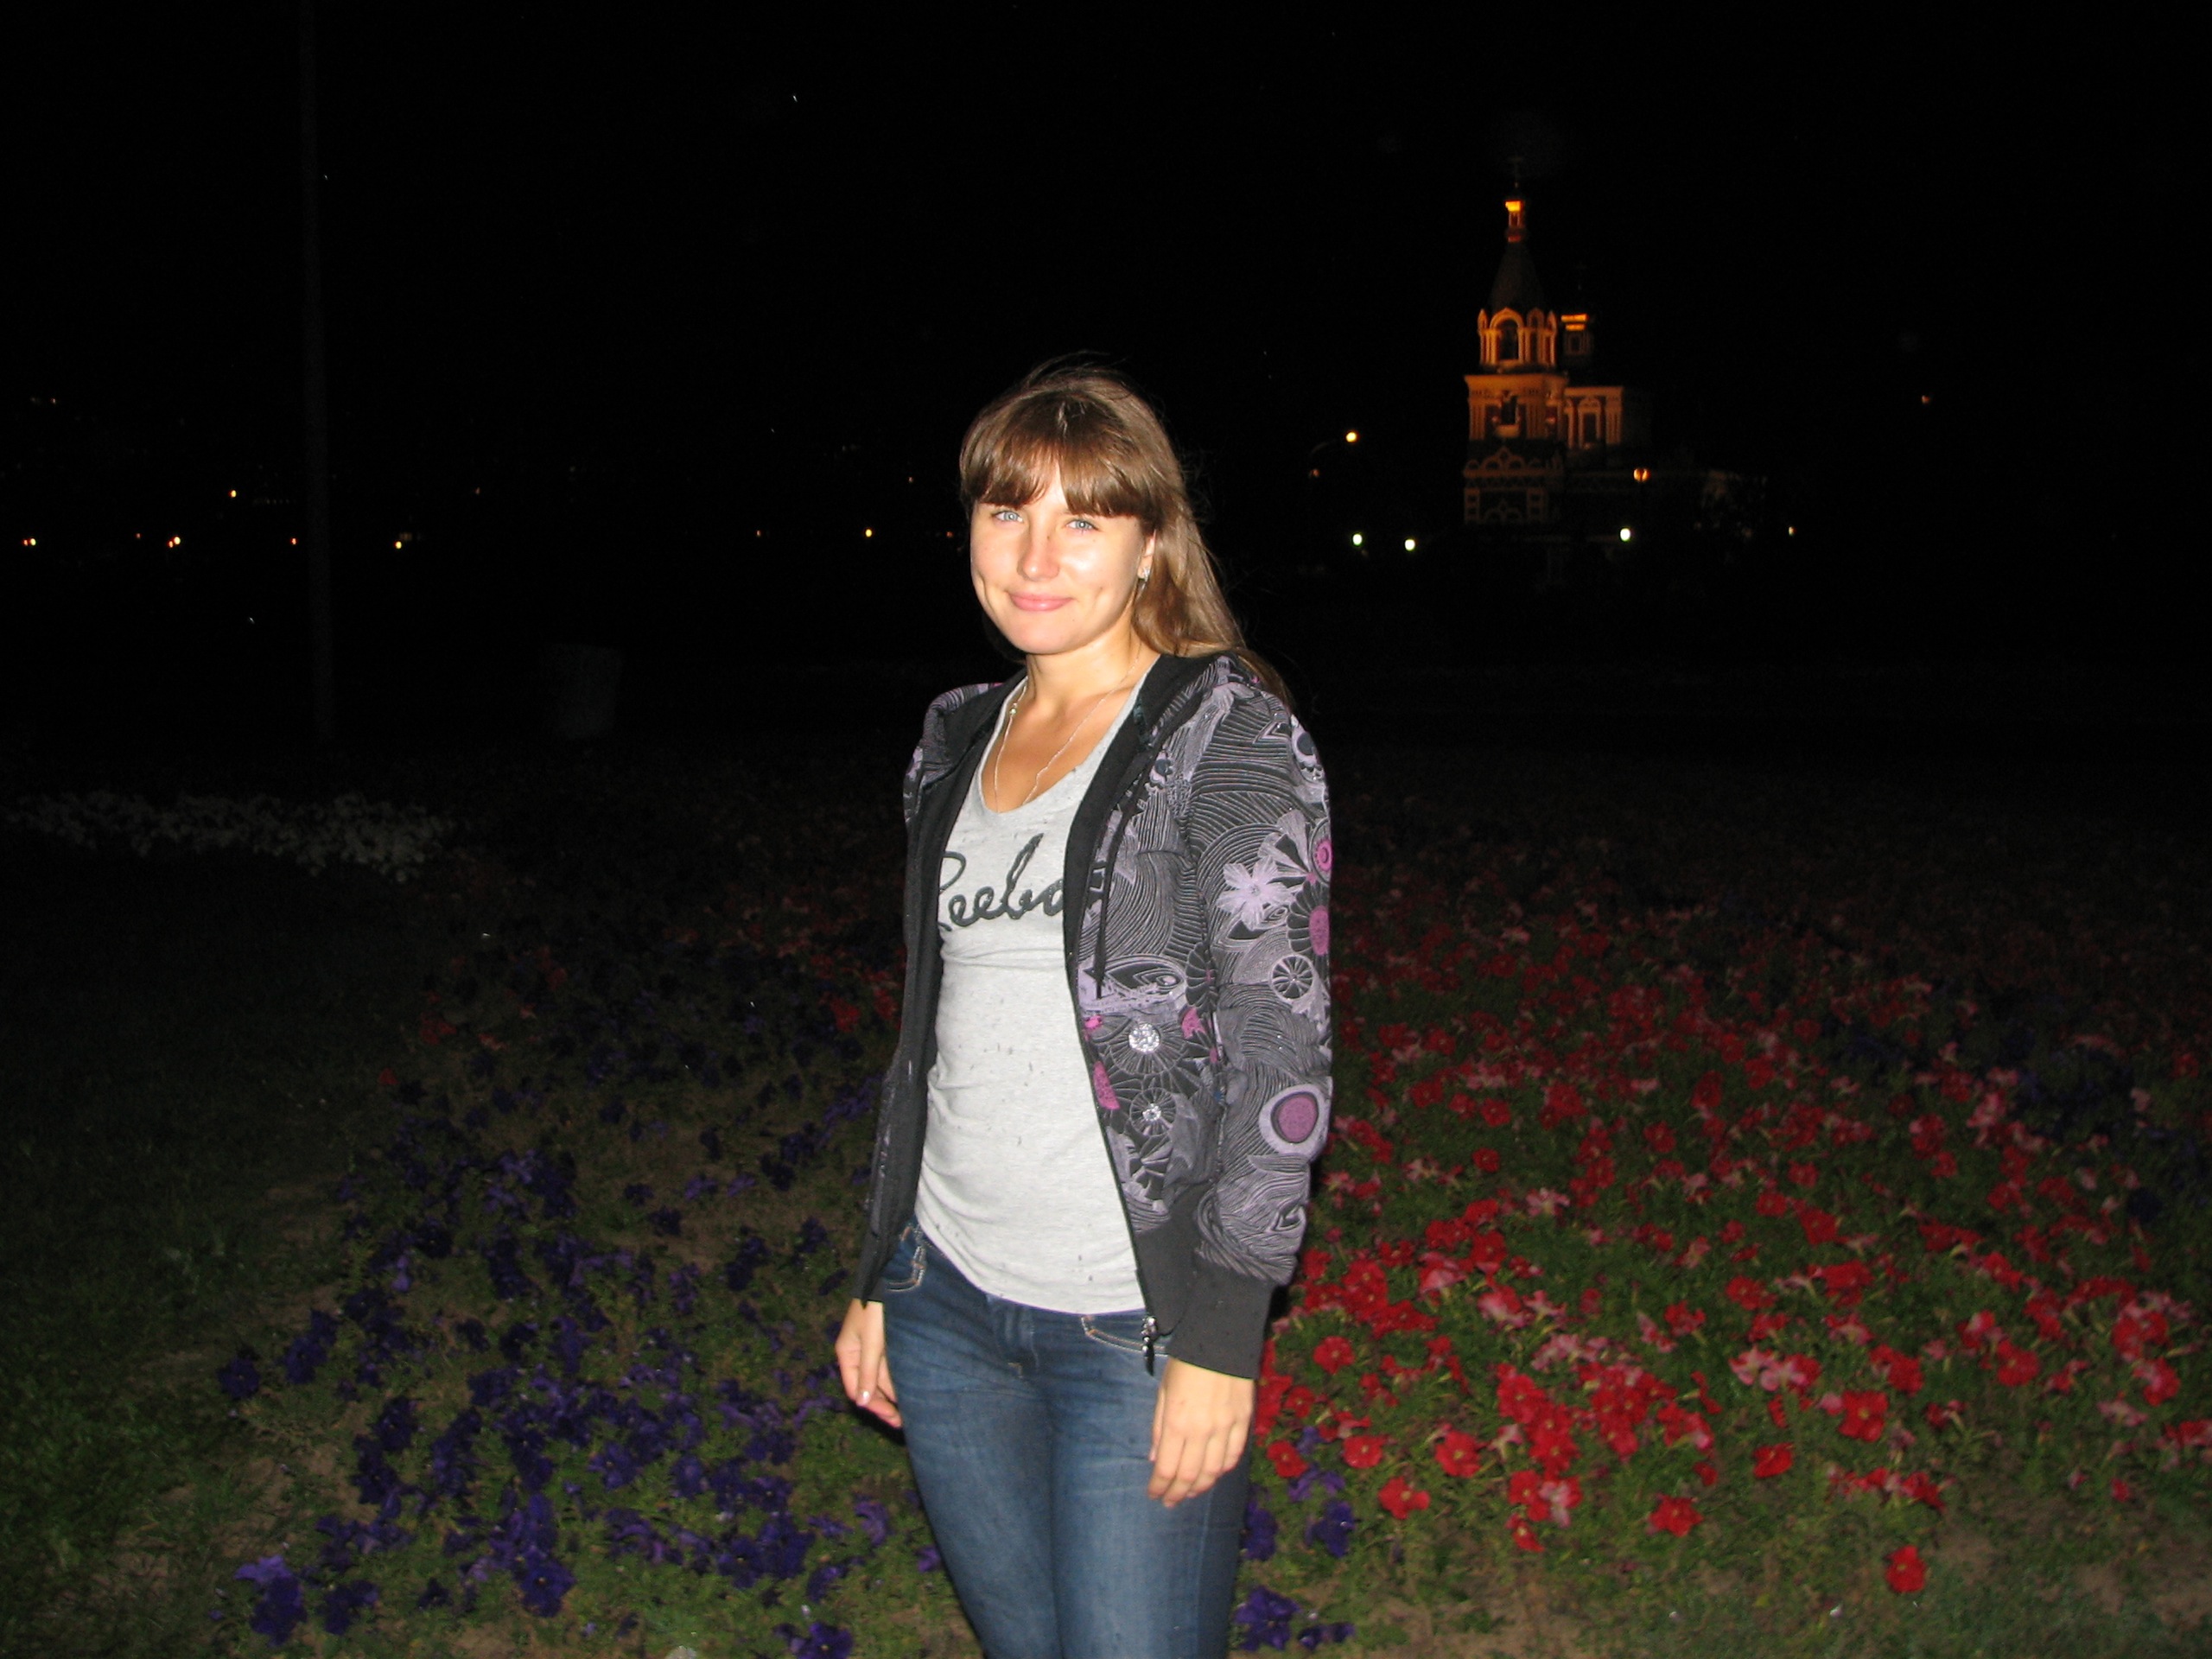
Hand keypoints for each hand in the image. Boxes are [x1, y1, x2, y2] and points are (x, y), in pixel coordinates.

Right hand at [834, 1298, 901, 1427]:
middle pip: (870, 1386)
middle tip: (903, 1422)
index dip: (873, 1405)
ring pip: (882, 1377)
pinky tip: (911, 1389)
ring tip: (911, 1411)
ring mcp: (873, 1347)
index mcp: (847, 1352)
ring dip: (894, 1393)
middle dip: (885, 1403)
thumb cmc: (875, 1307)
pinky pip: (890, 1365)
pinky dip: (899, 1378)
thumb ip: (868, 1371)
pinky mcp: (886, 1340)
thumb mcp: (871, 1341)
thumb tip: (863, 1402)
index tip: (892, 1417)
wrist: (889, 1275)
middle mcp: (858, 1352)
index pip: (856, 1389)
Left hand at [1148, 1356, 1253, 1506]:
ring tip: (1190, 1493)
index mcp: (1177, 1422)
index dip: (1160, 1487)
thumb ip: (1160, 1428)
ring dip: (1200, 1487)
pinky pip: (1233, 1455)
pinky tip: (1214, 1475)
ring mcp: (1226, 1427)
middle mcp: (1202, 1430)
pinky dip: (1223, 1470)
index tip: (1155, 1495)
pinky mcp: (1244, 1422)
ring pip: (1214, 1471)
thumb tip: (1157, 1460)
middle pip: (1190, 1475)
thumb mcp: (1164, 1393)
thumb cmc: (1186, 1365)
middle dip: (1178, 1493)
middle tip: (1171, 1501)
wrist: (1220, 1340)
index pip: (1167, 1468)